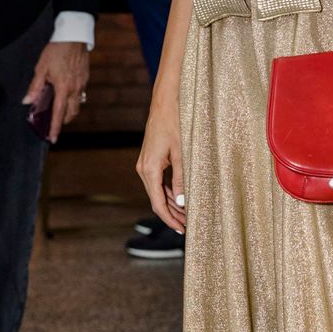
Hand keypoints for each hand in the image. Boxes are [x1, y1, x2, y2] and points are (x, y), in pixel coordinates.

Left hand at [22, 41, 89, 143]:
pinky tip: (67, 94)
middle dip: (64, 121)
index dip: (56, 128)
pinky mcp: (85, 78)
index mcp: (62, 88)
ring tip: (61, 110)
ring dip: (70, 111)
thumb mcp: (41, 68)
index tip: (53, 139)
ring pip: (77, 104)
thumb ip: (35, 86)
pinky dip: (74, 99)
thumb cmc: (56, 51)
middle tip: (55, 124)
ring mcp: (82, 84)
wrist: (74, 37)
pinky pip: (81, 94)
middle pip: (71, 113)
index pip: (59, 113)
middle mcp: (74, 89)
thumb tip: (27, 101)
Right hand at [136, 92, 185, 233]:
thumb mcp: (182, 152)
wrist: (166, 100)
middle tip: (188, 226)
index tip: (182, 230)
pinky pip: (158, 181)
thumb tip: (182, 202)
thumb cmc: (176, 122)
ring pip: (157, 191)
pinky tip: (181, 197)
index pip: (157, 203)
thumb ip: (182, 178)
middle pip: (157, 199)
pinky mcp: (151, 158)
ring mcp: (146, 163)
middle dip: (172, 214)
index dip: (170, 219)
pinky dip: (169, 191)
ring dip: (171, 204)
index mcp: (149, 169)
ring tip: (187, 215)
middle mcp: (144, 168)